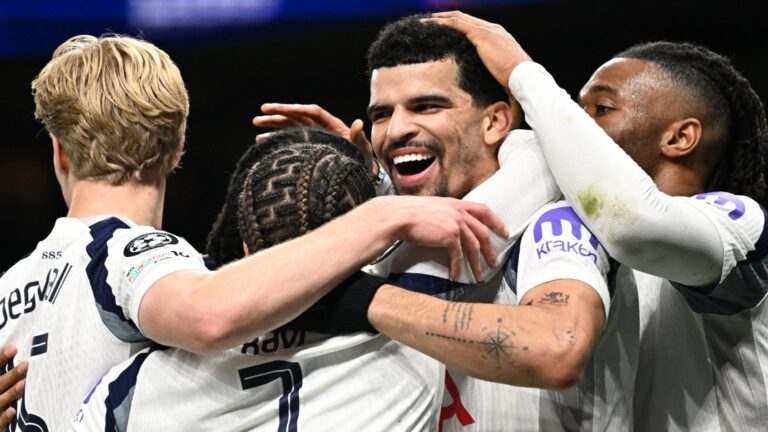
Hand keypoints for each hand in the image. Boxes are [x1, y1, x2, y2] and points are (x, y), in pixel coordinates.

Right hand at [0, 345, 26, 428]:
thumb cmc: (0, 389)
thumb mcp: (1, 379)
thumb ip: (2, 368)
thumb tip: (15, 348)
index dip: (0, 358)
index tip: (14, 348)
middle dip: (11, 375)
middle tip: (26, 365)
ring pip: (0, 401)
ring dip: (11, 393)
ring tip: (24, 383)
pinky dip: (4, 417)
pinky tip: (13, 411)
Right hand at [253, 103, 378, 176]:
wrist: (360, 176)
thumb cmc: (363, 162)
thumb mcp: (363, 151)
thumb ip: (359, 138)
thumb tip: (358, 123)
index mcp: (333, 126)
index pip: (313, 112)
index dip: (297, 109)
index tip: (281, 108)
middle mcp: (322, 128)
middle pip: (298, 116)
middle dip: (280, 113)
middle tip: (261, 111)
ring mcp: (314, 137)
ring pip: (291, 127)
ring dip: (274, 125)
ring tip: (256, 124)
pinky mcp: (308, 147)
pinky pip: (290, 140)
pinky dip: (276, 139)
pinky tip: (261, 140)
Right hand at [378, 196, 507, 280]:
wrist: (399, 216)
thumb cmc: (410, 213)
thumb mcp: (433, 208)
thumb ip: (446, 214)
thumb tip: (449, 227)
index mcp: (456, 204)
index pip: (483, 210)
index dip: (496, 221)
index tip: (504, 231)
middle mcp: (459, 212)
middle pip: (482, 232)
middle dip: (490, 250)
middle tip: (493, 262)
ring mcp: (456, 223)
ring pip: (473, 246)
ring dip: (477, 263)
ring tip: (478, 275)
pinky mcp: (450, 236)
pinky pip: (458, 255)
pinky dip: (458, 267)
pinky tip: (456, 275)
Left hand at [423, 11, 531, 86]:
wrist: (522, 76)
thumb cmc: (514, 81)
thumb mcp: (500, 74)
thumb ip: (491, 73)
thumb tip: (486, 86)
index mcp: (497, 36)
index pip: (473, 26)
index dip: (458, 26)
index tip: (444, 29)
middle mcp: (492, 28)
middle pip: (464, 18)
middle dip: (446, 18)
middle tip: (430, 21)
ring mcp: (487, 30)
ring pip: (457, 17)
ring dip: (440, 18)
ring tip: (424, 21)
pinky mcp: (480, 34)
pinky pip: (456, 23)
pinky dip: (441, 22)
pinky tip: (429, 24)